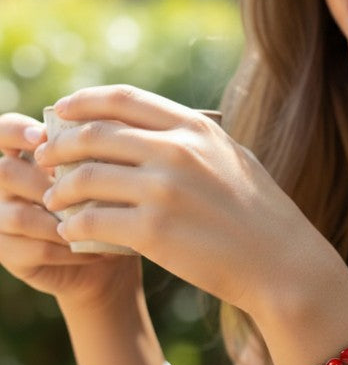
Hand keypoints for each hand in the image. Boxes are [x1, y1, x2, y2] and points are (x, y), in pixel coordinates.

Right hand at [0, 112, 138, 303]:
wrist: (110, 258)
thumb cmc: (112, 209)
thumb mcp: (109, 180)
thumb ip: (99, 159)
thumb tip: (108, 140)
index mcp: (27, 159)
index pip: (6, 132)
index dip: (17, 131)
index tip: (43, 138)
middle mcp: (7, 186)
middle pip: (5, 172)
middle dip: (47, 184)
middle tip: (84, 194)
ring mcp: (3, 220)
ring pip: (19, 216)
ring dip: (63, 222)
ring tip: (97, 226)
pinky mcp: (11, 254)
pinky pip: (35, 249)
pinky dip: (70, 250)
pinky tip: (97, 251)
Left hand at [35, 85, 327, 316]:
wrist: (284, 264)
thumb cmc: (263, 216)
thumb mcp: (235, 160)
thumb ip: (195, 141)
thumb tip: (153, 131)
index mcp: (195, 129)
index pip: (121, 100)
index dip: (82, 102)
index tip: (62, 112)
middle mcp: (176, 152)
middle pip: (93, 135)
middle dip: (59, 145)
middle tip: (46, 160)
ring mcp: (163, 191)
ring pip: (85, 177)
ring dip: (60, 188)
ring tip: (54, 200)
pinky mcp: (154, 232)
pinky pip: (92, 220)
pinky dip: (72, 224)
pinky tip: (71, 231)